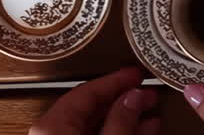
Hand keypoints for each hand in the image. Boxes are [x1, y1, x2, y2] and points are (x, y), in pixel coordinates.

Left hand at [30, 67, 159, 134]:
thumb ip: (120, 121)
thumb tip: (133, 97)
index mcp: (52, 126)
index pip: (87, 91)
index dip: (115, 80)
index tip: (136, 74)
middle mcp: (52, 133)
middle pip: (92, 106)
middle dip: (124, 99)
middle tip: (148, 91)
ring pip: (97, 123)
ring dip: (126, 117)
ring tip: (151, 111)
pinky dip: (118, 131)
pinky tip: (142, 130)